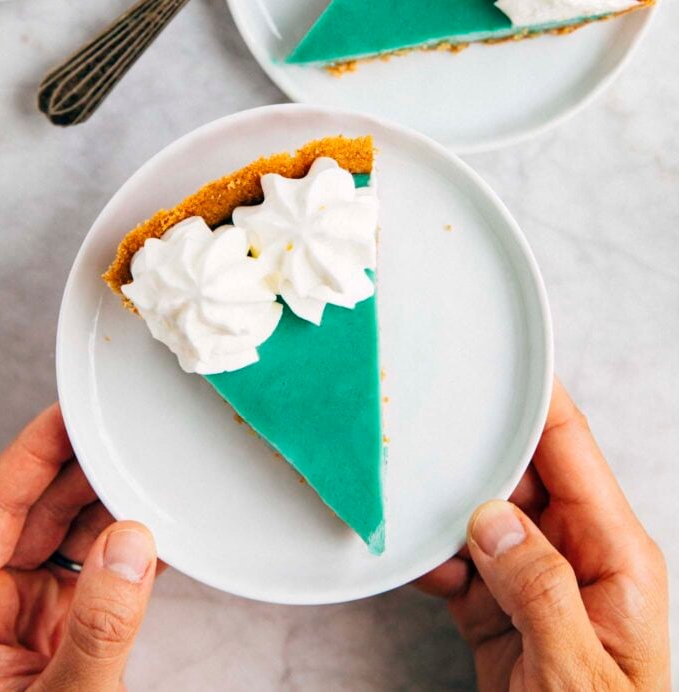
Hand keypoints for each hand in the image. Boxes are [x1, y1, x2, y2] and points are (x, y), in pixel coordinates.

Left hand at [0, 403, 158, 690]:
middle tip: (128, 433)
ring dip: (115, 508)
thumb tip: (129, 547)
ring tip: (155, 476)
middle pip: (37, 510)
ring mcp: (29, 620)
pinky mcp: (66, 635)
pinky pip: (99, 573)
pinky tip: (163, 530)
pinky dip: (132, 550)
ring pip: (72, 536)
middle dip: (86, 470)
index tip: (69, 412)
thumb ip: (96, 629)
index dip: (32, 451)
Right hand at [417, 379, 668, 690]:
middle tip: (426, 415)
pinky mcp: (500, 615)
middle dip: (475, 448)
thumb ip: (539, 591)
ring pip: (483, 517)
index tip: (502, 358)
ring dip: (444, 506)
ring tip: (403, 483)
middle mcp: (576, 558)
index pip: (573, 452)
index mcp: (615, 556)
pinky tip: (406, 553)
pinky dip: (430, 557)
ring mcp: (535, 585)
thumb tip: (492, 518)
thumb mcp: (578, 675)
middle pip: (521, 476)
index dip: (539, 400)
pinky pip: (461, 565)